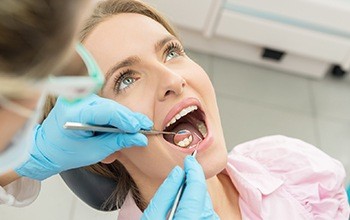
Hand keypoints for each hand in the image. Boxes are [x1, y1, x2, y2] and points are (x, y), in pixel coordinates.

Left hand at [15, 94, 152, 179]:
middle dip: (129, 119)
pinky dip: (115, 116)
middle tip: (146, 128)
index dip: (127, 120)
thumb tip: (140, 138)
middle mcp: (76, 101)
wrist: (45, 148)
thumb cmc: (65, 153)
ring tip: (137, 128)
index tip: (141, 128)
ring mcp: (79, 98)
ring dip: (124, 118)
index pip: (107, 112)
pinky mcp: (82, 100)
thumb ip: (118, 142)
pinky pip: (104, 106)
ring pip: (110, 106)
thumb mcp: (95, 151)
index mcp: (75, 114)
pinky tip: (126, 124)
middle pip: (111, 107)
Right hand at [142, 156, 218, 219]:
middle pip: (204, 197)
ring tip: (180, 208)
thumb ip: (165, 194)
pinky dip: (199, 212)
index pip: (197, 188)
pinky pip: (207, 217)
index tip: (190, 160)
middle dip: (193, 187)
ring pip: (207, 207)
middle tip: (181, 183)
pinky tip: (186, 217)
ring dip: (196, 201)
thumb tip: (177, 172)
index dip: (194, 171)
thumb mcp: (152, 218)